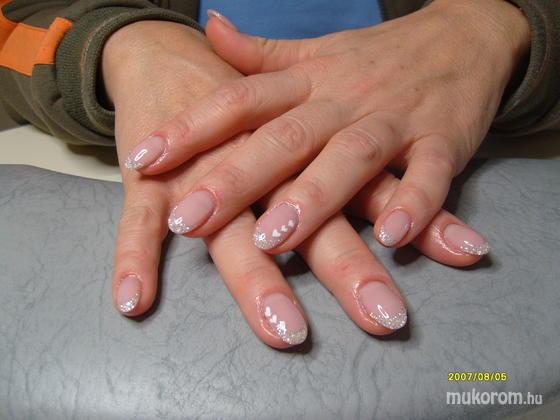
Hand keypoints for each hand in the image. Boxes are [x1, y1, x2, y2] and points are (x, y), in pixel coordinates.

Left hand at [127, 0, 526, 255]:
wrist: (463, 36)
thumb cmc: (376, 58)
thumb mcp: (316, 53)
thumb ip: (261, 55)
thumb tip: (207, 30)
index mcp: (309, 81)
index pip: (240, 99)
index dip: (190, 128)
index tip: (142, 159)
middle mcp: (344, 100)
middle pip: (284, 138)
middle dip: (234, 180)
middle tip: (187, 221)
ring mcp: (394, 119)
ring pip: (349, 157)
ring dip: (311, 198)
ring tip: (272, 239)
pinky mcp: (444, 140)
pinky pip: (429, 174)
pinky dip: (415, 204)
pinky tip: (390, 237)